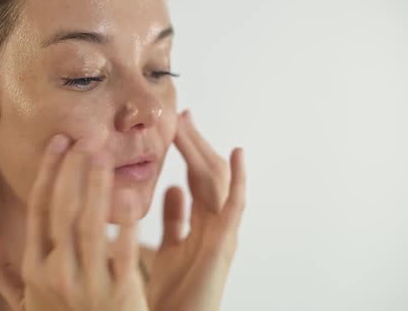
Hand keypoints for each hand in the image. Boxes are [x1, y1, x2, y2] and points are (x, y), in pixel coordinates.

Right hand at [0, 135, 148, 310]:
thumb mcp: (22, 301)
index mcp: (35, 268)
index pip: (41, 209)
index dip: (50, 172)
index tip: (60, 142)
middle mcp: (57, 272)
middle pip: (64, 209)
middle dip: (74, 168)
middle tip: (86, 136)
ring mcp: (88, 283)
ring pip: (90, 223)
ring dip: (97, 184)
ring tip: (105, 154)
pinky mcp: (120, 294)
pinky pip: (124, 251)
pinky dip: (126, 223)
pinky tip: (129, 195)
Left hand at [147, 111, 246, 310]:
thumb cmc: (173, 295)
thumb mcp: (168, 249)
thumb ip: (174, 219)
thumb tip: (173, 187)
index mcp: (201, 227)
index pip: (196, 178)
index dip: (188, 151)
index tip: (178, 124)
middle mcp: (215, 227)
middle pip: (206, 175)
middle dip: (194, 144)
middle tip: (181, 114)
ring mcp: (222, 234)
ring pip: (216, 183)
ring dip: (203, 151)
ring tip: (190, 123)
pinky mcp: (225, 245)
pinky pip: (235, 207)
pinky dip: (238, 180)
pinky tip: (237, 154)